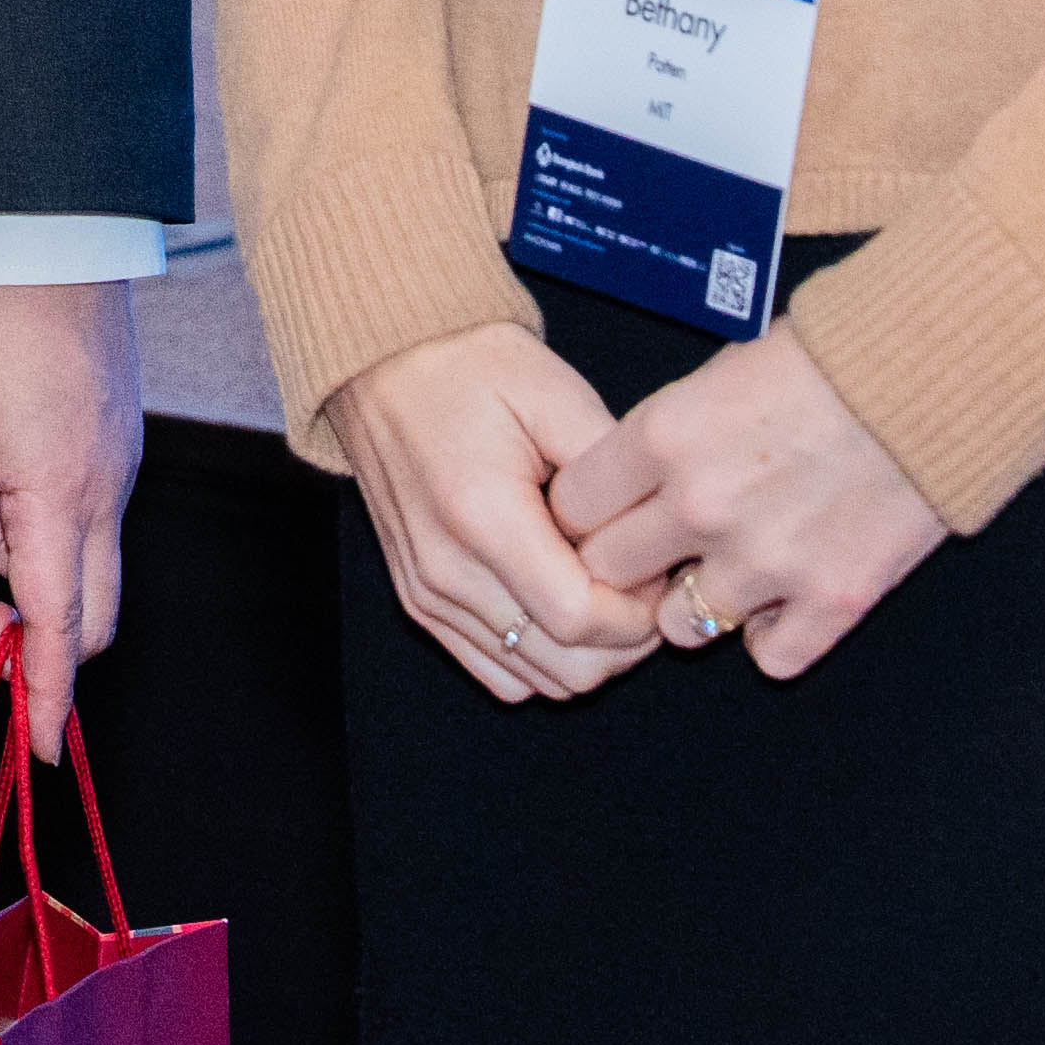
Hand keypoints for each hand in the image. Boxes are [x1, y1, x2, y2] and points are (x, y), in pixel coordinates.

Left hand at [0, 278, 142, 758]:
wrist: (49, 229)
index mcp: (59, 497)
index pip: (61, 627)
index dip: (45, 695)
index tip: (37, 750)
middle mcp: (105, 492)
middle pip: (88, 612)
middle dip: (34, 635)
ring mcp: (119, 465)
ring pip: (82, 558)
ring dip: (27, 560)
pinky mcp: (116, 440)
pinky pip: (85, 511)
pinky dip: (40, 518)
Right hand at [335, 323, 668, 700]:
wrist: (386, 363)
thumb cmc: (474, 369)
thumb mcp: (557, 396)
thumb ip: (611, 478)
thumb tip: (650, 550)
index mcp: (481, 515)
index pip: (579, 618)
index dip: (639, 612)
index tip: (657, 569)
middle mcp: (446, 571)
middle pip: (566, 667)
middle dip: (626, 641)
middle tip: (644, 584)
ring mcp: (428, 596)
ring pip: (538, 681)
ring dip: (589, 654)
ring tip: (607, 592)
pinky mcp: (421, 604)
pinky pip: (499, 675)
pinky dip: (544, 659)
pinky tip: (562, 608)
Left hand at [549, 323, 951, 682]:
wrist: (935, 374)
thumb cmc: (828, 359)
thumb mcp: (718, 373)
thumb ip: (664, 437)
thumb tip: (628, 487)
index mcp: (664, 436)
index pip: (571, 506)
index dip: (583, 512)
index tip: (603, 513)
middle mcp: (702, 506)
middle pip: (608, 572)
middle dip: (624, 562)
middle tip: (653, 549)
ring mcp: (767, 561)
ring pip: (679, 625)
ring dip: (695, 601)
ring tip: (727, 568)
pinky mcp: (833, 600)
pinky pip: (768, 656)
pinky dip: (773, 633)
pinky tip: (785, 599)